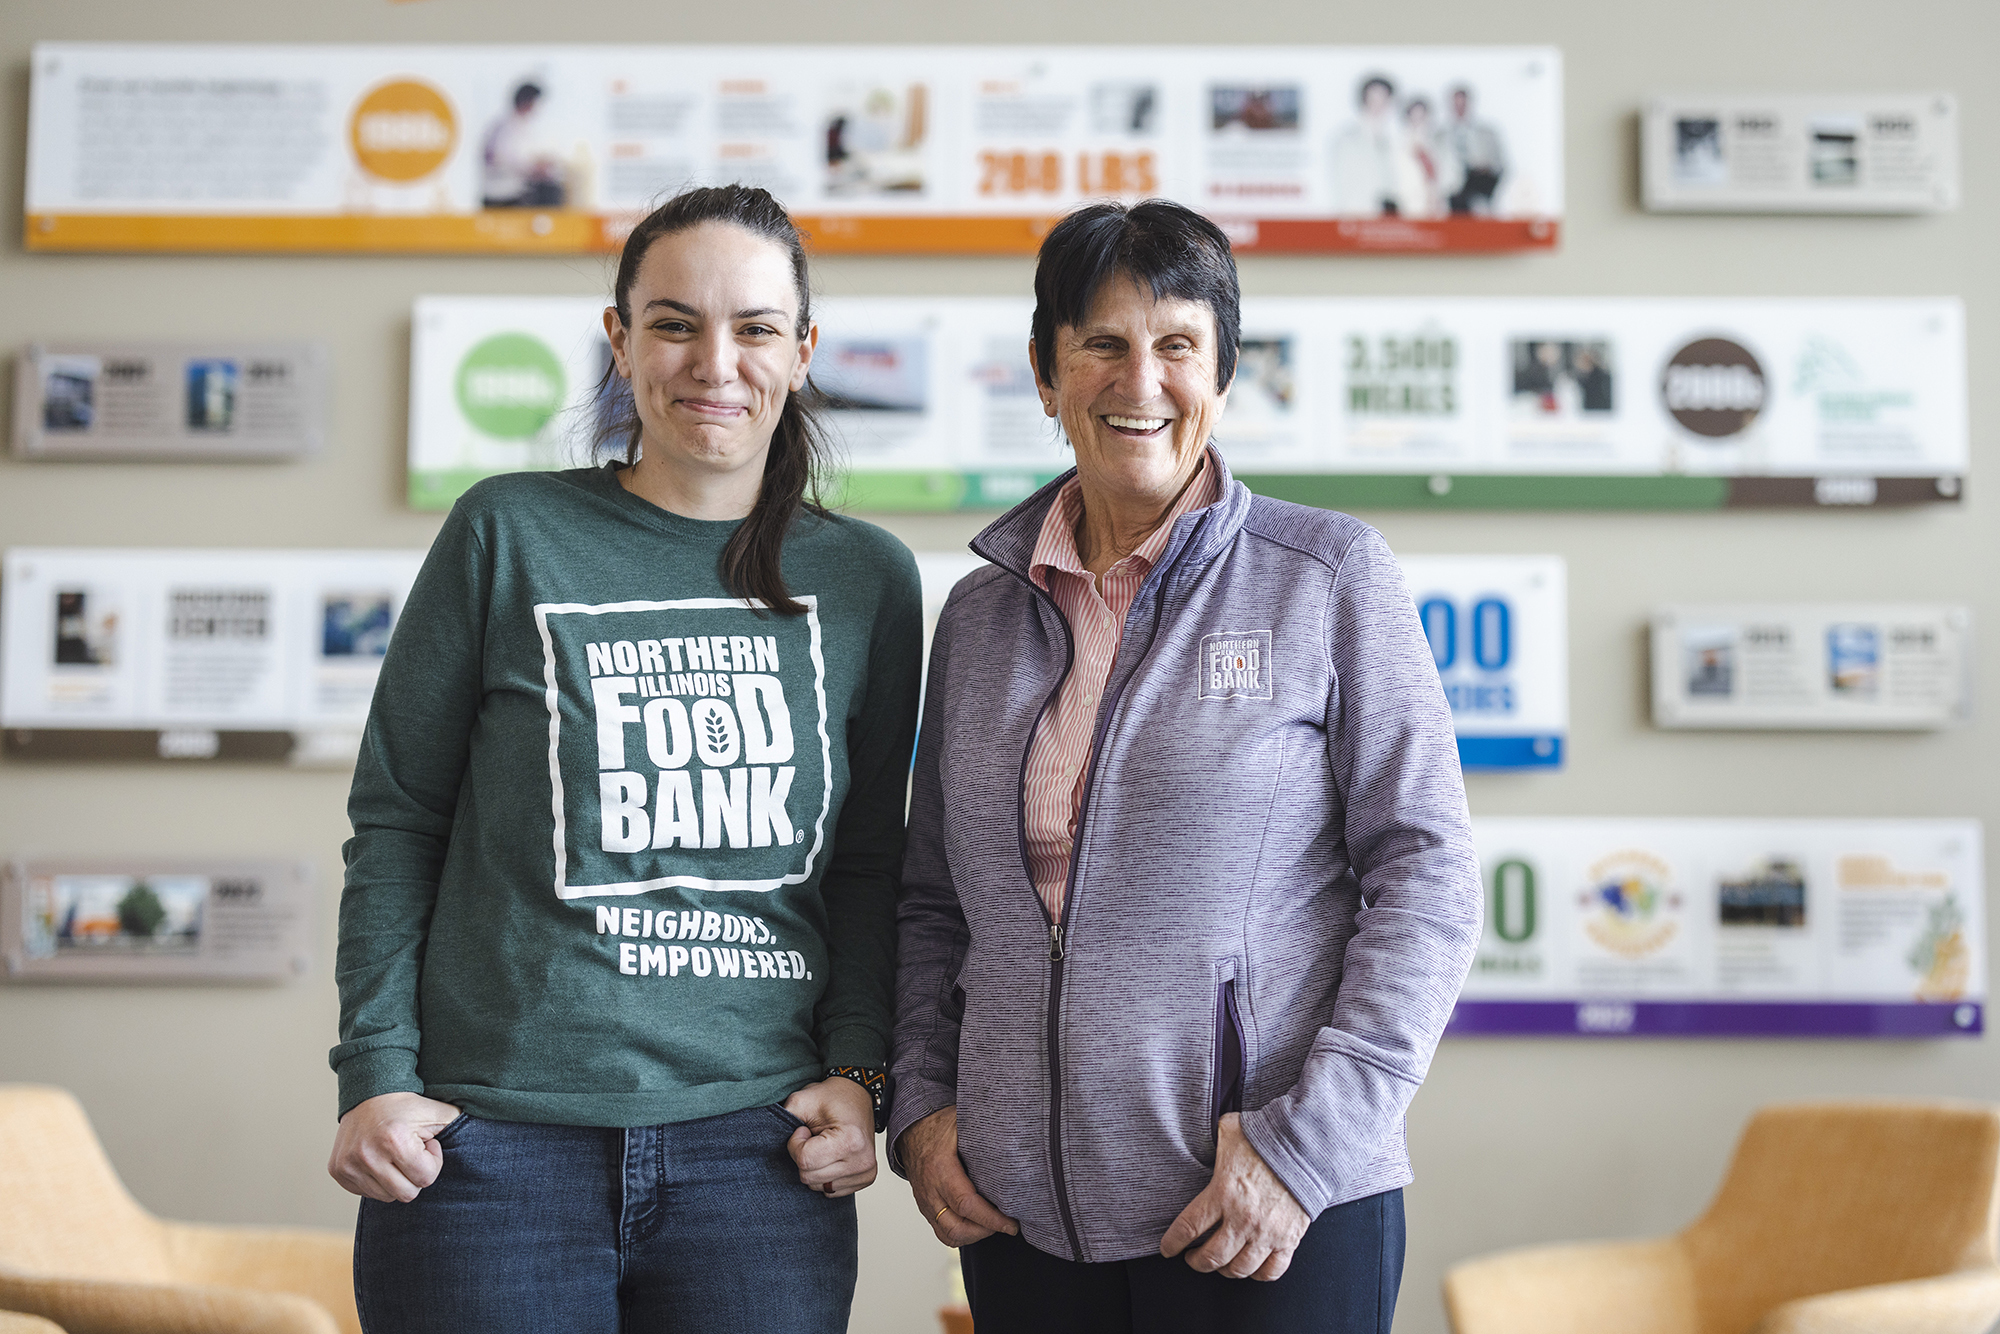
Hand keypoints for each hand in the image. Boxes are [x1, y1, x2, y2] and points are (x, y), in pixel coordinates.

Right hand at [327, 1092, 463, 1202]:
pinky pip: (365, 1193)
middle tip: (411, 1152)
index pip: (425, 1179)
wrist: (368, 1092)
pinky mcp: (337, 1171)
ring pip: (385, 1196)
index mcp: (394, 1141)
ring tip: (394, 1154)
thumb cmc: (409, 1105)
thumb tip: (486, 1144)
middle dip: (414, 1175)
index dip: (432, 1161)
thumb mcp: (440, 1112)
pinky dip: (376, 1180)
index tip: (426, 1144)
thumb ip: (461, 1128)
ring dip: (395, 1179)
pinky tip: (378, 1159)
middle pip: (406, 1194)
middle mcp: (367, 1155)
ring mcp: (348, 1165)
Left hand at [782, 1077, 877, 1197]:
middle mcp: (861, 1160)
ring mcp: (865, 1172)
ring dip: (814, 1167)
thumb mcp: (802, 1099)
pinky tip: (832, 1156)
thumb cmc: (832, 1098)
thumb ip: (785, 1118)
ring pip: (818, 1186)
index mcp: (850, 1140)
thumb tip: (768, 1138)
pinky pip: (830, 1189)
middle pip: (809, 1177)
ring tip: (824, 1145)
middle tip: (813, 1137)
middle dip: (803, 1157)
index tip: (803, 1130)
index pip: (805, 1161)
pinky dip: (825, 1175)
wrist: (857, 1095)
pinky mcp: (865, 1179)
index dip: (795, 1145)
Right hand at [897, 1105, 1017, 1245]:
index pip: (966, 1204)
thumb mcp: (961, 1121)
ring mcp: (926, 1202)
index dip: (991, 1219)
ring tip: (993, 1225)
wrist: (911, 1130)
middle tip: (1006, 1224)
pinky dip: (962, 1235)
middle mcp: (931, 1190)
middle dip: (985, 1231)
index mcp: (941, 1168)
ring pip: (948, 1235)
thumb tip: (1014, 1133)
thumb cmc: (937, 1126)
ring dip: (974, 1236)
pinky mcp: (926, 1208)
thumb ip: (984, 1130)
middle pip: (957, 1227)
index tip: (1011, 1223)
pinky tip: (978, 1226)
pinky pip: (942, 1232)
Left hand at [1159, 1113, 1309, 1279]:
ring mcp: (1266, 1233)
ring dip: (1224, 1271)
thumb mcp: (1230, 1132)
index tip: (1168, 1249)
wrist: (1307, 1146)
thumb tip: (1199, 1132)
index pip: (1188, 1228)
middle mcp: (1242, 1219)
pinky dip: (1258, 1275)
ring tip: (1219, 1264)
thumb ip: (1212, 1139)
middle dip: (1196, 1262)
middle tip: (1192, 1258)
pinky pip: (1271, 1271)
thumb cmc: (1267, 1137)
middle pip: (1211, 1257)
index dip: (1173, 1243)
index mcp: (1222, 1193)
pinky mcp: (1288, 1240)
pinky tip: (1250, 1268)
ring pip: (1238, 1269)